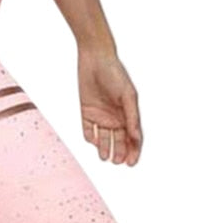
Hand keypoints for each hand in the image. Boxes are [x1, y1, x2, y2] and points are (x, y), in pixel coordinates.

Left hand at [78, 47, 143, 165]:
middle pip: (118, 140)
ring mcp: (101, 116)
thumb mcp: (127, 95)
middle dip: (119, 152)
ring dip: (105, 148)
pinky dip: (91, 137)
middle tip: (117, 162)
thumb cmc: (116, 74)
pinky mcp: (87, 112)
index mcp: (128, 113)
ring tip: (105, 158)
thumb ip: (131, 116)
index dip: (133, 151)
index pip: (132, 137)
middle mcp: (115, 117)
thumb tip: (136, 136)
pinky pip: (89, 129)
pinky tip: (93, 142)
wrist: (95, 59)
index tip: (131, 163)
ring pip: (104, 138)